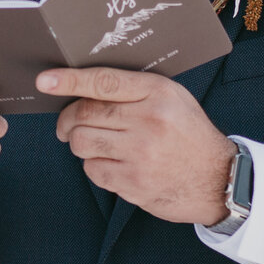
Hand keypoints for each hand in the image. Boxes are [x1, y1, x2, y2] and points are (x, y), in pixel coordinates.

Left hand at [41, 67, 233, 224]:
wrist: (219, 179)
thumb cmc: (189, 134)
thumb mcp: (172, 99)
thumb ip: (134, 90)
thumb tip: (84, 86)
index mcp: (157, 93)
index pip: (103, 82)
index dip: (68, 81)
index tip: (45, 81)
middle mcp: (148, 121)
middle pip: (84, 114)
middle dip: (67, 119)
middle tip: (67, 124)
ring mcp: (140, 154)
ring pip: (81, 142)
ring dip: (79, 143)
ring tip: (96, 144)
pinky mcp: (134, 182)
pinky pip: (92, 170)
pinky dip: (94, 166)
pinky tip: (112, 164)